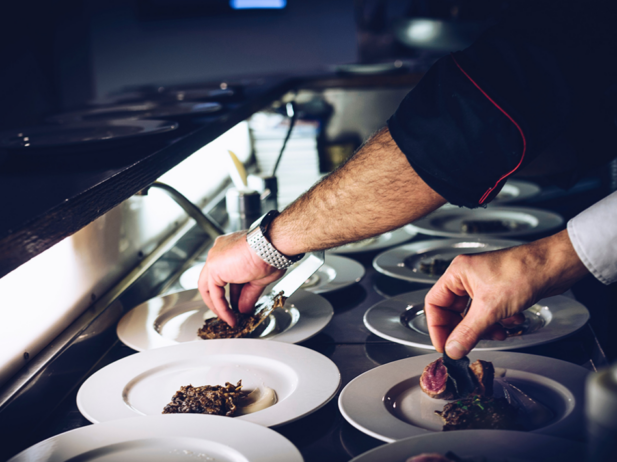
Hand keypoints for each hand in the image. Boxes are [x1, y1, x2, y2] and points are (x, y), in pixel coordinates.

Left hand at [198, 231, 284, 326]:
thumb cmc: (271, 254)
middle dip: (221, 300)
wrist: (271, 247)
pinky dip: (221, 308)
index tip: (238, 304)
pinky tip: (230, 317)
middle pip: (214, 280)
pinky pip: (214, 293)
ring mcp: (214, 258)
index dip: (233, 292)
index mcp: (231, 248)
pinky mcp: (213, 268)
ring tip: (229, 319)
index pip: (227, 274)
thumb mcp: (259, 279)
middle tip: (229, 313)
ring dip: (219, 306)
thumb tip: (244, 308)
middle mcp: (219, 251)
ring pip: (210, 287)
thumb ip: (248, 294)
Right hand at [424, 230, 588, 358]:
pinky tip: (510, 323)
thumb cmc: (523, 272)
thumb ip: (468, 332)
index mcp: (457, 273)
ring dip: (484, 328)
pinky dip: (497, 322)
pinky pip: (489, 313)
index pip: (434, 303)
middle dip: (465, 329)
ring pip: (473, 314)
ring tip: (497, 333)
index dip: (437, 327)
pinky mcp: (499, 291)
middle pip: (454, 311)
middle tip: (469, 345)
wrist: (554, 266)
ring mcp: (484, 284)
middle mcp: (468, 277)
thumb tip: (452, 349)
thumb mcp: (490, 308)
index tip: (444, 346)